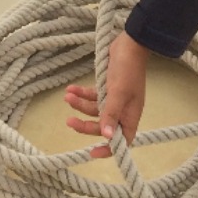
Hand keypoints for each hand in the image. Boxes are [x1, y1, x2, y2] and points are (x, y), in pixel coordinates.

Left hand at [64, 32, 149, 158]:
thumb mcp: (118, 93)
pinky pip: (92, 96)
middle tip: (69, 121)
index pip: (122, 140)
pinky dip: (82, 94)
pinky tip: (71, 89)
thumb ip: (111, 114)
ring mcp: (115, 99)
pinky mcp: (107, 88)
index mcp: (130, 115)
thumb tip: (108, 137)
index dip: (109, 149)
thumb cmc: (127, 70)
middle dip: (85, 125)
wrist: (129, 44)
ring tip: (67, 96)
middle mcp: (123, 110)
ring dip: (80, 105)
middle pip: (103, 126)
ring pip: (94, 110)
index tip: (92, 153)